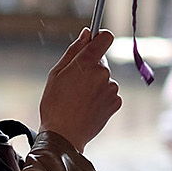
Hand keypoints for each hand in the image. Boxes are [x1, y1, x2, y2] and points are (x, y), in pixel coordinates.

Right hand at [38, 29, 120, 151]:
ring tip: (79, 100)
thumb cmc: (54, 104)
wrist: (64, 136)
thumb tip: (87, 34)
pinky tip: (87, 107)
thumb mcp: (56, 74)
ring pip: (105, 78)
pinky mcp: (116, 102)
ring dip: (95, 85)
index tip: (92, 45)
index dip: (99, 39)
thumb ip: (74, 51)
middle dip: (90, 68)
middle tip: (74, 85)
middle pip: (101, 61)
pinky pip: (109, 93)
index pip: (105, 37)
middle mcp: (103, 73)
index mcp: (87, 62)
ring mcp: (111, 88)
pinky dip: (100, 98)